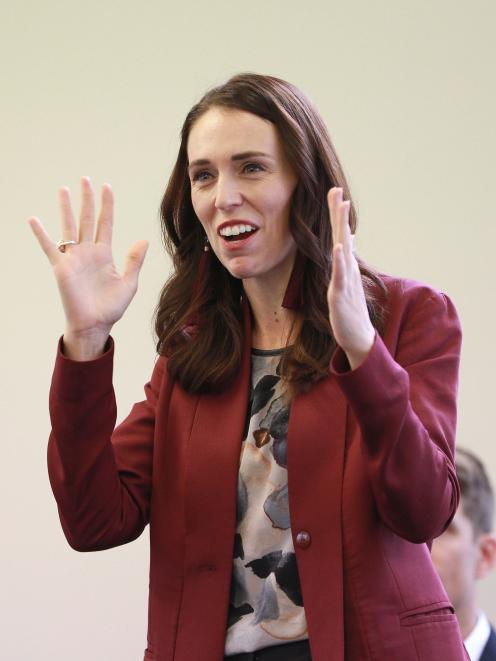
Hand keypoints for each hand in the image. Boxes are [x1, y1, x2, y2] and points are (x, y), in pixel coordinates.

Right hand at [28, 177, 147, 359]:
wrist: (95, 325)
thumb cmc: (111, 308)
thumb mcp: (129, 283)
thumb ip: (134, 261)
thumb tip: (143, 240)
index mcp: (105, 254)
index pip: (105, 223)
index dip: (107, 206)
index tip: (107, 187)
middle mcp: (88, 252)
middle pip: (86, 219)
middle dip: (87, 199)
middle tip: (85, 179)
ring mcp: (74, 258)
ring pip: (69, 227)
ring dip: (66, 208)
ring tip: (64, 189)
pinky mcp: (61, 268)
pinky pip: (50, 248)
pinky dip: (42, 234)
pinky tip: (34, 220)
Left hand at [327, 187, 374, 369]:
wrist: (358, 338)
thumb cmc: (350, 310)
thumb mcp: (344, 281)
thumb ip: (344, 260)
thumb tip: (346, 240)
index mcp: (344, 265)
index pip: (340, 235)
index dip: (337, 214)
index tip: (334, 192)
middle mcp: (346, 268)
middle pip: (342, 235)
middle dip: (338, 213)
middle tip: (336, 190)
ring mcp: (345, 280)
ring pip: (343, 250)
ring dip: (342, 228)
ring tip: (341, 208)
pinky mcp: (341, 295)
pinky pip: (341, 276)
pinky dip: (340, 260)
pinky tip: (339, 247)